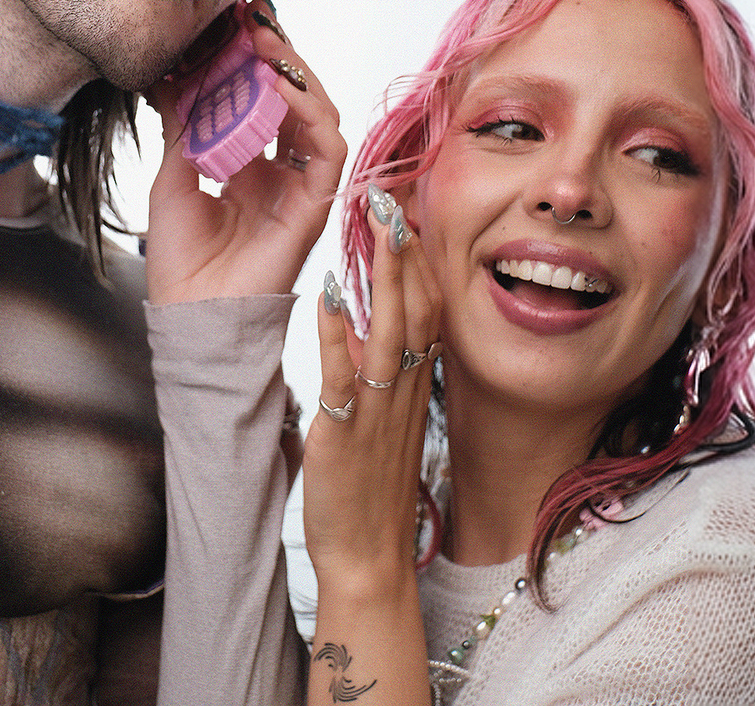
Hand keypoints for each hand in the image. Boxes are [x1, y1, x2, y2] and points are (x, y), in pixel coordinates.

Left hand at [143, 0, 346, 303]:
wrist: (191, 316)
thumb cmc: (180, 263)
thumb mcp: (172, 177)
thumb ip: (185, 128)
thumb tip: (175, 74)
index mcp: (250, 167)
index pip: (265, 101)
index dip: (255, 63)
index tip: (235, 25)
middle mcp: (282, 173)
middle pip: (297, 100)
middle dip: (279, 57)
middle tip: (254, 22)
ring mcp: (302, 187)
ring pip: (321, 116)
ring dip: (297, 75)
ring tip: (266, 45)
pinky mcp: (317, 204)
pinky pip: (329, 149)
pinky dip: (310, 114)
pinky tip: (281, 88)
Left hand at [303, 190, 441, 600]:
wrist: (370, 555)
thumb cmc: (374, 491)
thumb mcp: (388, 423)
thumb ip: (383, 375)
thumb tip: (364, 328)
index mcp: (415, 386)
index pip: (427, 310)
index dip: (420, 261)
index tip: (409, 215)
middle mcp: (404, 390)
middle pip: (416, 308)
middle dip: (407, 251)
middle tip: (395, 198)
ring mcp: (378, 408)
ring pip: (390, 329)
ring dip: (385, 273)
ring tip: (378, 224)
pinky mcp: (345, 430)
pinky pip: (342, 373)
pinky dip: (335, 330)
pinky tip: (327, 292)